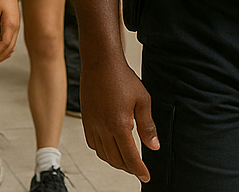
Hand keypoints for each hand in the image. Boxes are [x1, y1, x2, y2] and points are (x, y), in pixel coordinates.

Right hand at [80, 56, 157, 181]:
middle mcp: (103, 127)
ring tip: (125, 159)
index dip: (139, 170)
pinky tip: (109, 146)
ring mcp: (92, 124)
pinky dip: (101, 151)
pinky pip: (92, 143)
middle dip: (128, 167)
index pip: (130, 158)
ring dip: (115, 161)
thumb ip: (148, 126)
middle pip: (116, 159)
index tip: (146, 176)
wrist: (100, 62)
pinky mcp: (85, 118)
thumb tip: (154, 146)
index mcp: (119, 124)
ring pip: (103, 154)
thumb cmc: (121, 77)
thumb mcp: (142, 100)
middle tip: (137, 168)